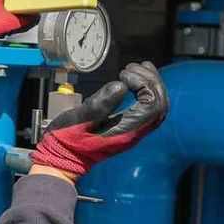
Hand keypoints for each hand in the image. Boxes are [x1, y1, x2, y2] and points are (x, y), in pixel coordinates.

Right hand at [31, 62, 168, 178]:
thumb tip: (121, 86)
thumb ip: (100, 103)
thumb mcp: (79, 119)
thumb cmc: (68, 138)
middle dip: (152, 80)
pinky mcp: (128, 127)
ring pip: (157, 107)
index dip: (143, 83)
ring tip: (139, 68)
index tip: (122, 74)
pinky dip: (147, 91)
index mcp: (126, 130)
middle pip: (160, 104)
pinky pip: (148, 109)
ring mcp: (133, 131)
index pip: (152, 104)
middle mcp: (135, 132)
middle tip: (133, 67)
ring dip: (152, 84)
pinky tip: (137, 80)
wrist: (63, 157)